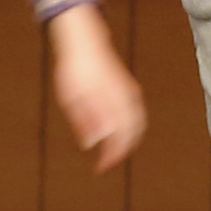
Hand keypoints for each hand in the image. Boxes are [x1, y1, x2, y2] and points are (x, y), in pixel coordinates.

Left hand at [48, 5, 145, 169]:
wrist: (85, 42)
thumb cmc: (75, 70)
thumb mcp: (72, 97)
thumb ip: (83, 121)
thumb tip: (91, 144)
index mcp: (110, 102)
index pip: (117, 137)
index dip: (111, 156)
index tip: (101, 168)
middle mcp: (124, 98)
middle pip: (133, 133)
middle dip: (122, 152)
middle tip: (107, 164)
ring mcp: (130, 93)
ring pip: (138, 124)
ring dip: (129, 141)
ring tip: (114, 153)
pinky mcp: (131, 90)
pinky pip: (138, 115)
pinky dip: (133, 129)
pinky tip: (122, 134)